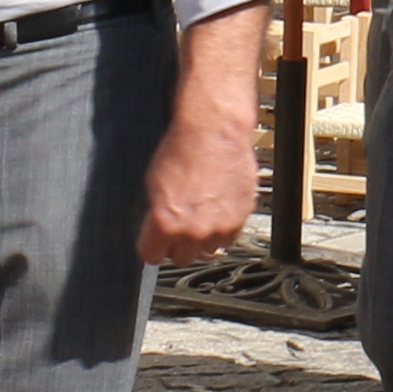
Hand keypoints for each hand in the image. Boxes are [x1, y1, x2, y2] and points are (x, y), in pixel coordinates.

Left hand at [139, 106, 255, 261]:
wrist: (214, 133)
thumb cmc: (183, 150)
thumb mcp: (153, 184)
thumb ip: (156, 214)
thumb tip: (158, 228)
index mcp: (165, 224)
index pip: (151, 256)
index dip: (153, 246)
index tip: (155, 242)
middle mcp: (192, 231)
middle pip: (181, 258)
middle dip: (178, 244)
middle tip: (180, 225)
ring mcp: (219, 227)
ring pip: (207, 250)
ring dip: (203, 238)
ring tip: (202, 215)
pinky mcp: (240, 218)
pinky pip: (229, 238)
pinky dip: (223, 229)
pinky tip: (218, 209)